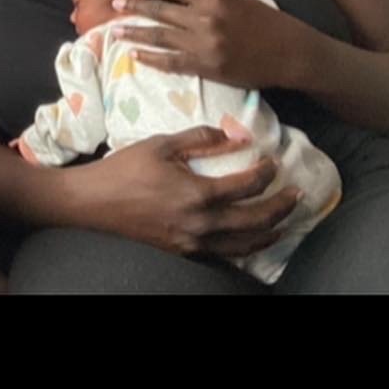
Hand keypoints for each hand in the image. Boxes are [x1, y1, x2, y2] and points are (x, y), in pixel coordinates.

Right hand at [77, 126, 300, 259]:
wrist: (93, 203)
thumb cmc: (124, 169)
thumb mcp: (160, 144)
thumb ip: (199, 138)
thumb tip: (234, 135)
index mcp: (197, 194)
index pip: (247, 185)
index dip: (266, 173)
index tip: (272, 162)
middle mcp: (201, 223)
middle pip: (256, 219)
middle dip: (281, 206)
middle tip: (296, 194)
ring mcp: (193, 242)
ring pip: (245, 244)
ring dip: (270, 231)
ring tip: (285, 221)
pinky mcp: (184, 250)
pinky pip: (225, 253)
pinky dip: (246, 246)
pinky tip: (252, 238)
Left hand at [112, 0, 304, 89]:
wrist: (290, 52)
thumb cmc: (264, 21)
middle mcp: (206, 18)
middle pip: (161, 11)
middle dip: (135, 7)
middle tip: (114, 4)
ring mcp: (205, 44)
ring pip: (161, 37)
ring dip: (135, 33)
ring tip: (115, 31)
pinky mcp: (207, 67)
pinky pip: (171, 62)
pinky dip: (151, 59)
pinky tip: (135, 56)